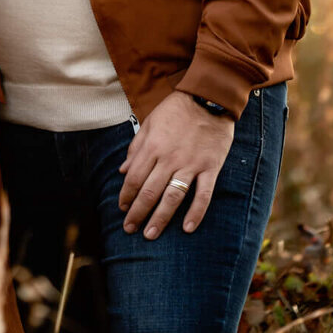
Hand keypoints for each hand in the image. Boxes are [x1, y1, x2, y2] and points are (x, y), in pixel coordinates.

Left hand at [118, 92, 234, 237]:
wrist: (209, 98)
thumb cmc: (176, 110)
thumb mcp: (150, 122)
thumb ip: (136, 147)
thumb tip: (122, 171)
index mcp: (153, 146)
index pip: (134, 178)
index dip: (126, 196)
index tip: (122, 209)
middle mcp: (169, 158)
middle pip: (150, 192)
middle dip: (138, 213)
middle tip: (130, 229)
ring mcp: (191, 164)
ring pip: (172, 197)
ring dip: (160, 218)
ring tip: (150, 234)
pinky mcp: (210, 168)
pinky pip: (203, 194)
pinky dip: (196, 213)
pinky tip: (187, 228)